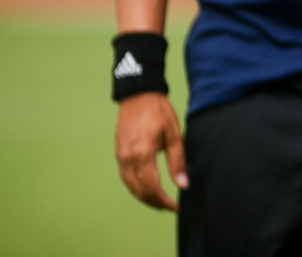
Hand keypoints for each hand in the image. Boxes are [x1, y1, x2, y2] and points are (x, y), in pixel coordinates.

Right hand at [115, 91, 187, 210]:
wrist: (138, 95)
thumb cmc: (159, 112)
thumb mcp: (174, 135)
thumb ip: (178, 161)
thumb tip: (183, 184)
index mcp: (143, 154)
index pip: (152, 188)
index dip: (163, 201)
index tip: (175, 207)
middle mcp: (128, 159)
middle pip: (139, 191)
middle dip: (154, 202)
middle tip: (169, 207)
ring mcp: (120, 157)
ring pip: (130, 187)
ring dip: (144, 197)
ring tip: (160, 201)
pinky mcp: (118, 154)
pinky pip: (125, 178)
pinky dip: (136, 187)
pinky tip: (147, 188)